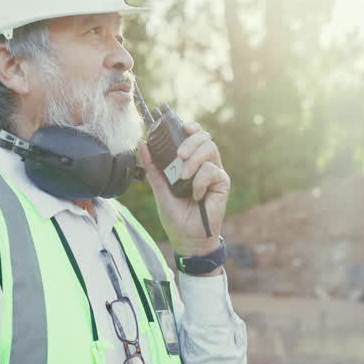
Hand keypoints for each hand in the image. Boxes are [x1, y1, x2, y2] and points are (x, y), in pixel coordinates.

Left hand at [136, 121, 230, 259]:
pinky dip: (200, 181)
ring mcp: (214, 172)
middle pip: (204, 137)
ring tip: (183, 176)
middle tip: (180, 155)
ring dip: (194, 160)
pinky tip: (195, 195)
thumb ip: (152, 166)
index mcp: (189, 162)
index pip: (193, 136)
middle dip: (190, 141)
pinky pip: (212, 170)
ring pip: (209, 149)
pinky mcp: (222, 182)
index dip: (190, 127)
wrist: (186, 237)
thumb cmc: (175, 215)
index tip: (181, 126)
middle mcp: (203, 164)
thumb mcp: (159, 188)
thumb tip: (141, 143)